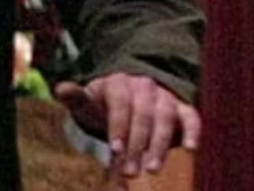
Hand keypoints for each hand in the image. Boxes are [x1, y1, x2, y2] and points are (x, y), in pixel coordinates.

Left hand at [54, 73, 199, 179]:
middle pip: (142, 115)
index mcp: (119, 83)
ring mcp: (165, 97)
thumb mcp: (89, 101)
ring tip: (152, 168)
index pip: (120, 103)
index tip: (115, 149)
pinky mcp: (182, 109)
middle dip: (137, 144)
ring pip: (165, 118)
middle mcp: (144, 87)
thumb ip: (77, 98)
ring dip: (160, 144)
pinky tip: (191, 148)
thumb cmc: (105, 105)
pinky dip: (193, 131)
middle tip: (131, 171)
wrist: (130, 97)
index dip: (118, 126)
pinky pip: (192, 117)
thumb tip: (60, 89)